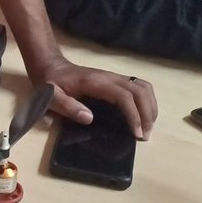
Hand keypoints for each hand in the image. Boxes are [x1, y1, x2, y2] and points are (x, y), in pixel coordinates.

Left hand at [34, 56, 157, 139]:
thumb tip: (89, 118)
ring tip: (147, 127)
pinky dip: (147, 101)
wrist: (51, 67)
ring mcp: (115, 77)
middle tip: (145, 135)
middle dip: (147, 113)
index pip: (124, 96)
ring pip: (143, 87)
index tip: (137, 133)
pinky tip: (144, 116)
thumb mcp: (51, 96)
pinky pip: (139, 87)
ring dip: (150, 107)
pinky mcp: (117, 81)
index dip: (134, 115)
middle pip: (140, 90)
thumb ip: (67, 106)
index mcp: (96, 82)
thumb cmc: (51, 83)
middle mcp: (110, 77)